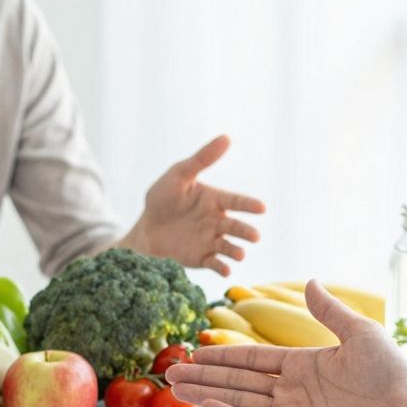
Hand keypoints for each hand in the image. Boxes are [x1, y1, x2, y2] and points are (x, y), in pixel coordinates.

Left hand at [119, 135, 264, 275]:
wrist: (145, 229)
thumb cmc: (163, 198)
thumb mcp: (179, 175)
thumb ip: (201, 159)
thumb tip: (226, 137)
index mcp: (215, 200)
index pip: (236, 202)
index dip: (249, 205)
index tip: (261, 208)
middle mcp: (217, 221)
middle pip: (236, 227)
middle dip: (246, 232)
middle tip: (255, 236)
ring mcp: (211, 241)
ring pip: (229, 246)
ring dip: (236, 251)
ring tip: (240, 254)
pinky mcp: (201, 259)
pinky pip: (214, 263)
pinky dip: (222, 267)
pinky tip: (225, 269)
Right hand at [167, 281, 406, 406]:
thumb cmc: (391, 371)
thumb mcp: (358, 331)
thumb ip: (328, 311)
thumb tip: (310, 282)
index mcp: (303, 363)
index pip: (252, 359)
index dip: (223, 355)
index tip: (196, 352)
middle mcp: (292, 388)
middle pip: (238, 380)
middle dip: (205, 375)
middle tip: (172, 371)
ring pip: (240, 401)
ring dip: (208, 393)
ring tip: (177, 387)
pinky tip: (207, 402)